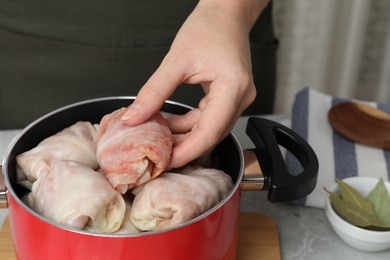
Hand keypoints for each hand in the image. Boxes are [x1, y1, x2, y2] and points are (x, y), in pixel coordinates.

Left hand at [122, 0, 268, 167]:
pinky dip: (189, 123)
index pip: (210, 132)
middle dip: (184, 147)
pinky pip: (209, 118)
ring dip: (184, 135)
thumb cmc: (208, 27)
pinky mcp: (229, 96)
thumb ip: (154, 92)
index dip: (187, 151)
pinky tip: (169, 122)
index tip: (165, 162)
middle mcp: (241, 98)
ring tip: (159, 137)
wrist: (226, 13)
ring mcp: (237, 98)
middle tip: (158, 155)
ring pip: (209, 129)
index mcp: (233, 88)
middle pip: (211, 135)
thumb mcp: (176, 60)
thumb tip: (134, 118)